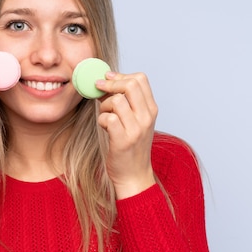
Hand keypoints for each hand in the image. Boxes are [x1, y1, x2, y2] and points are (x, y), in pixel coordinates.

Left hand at [96, 71, 157, 198]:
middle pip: (130, 84)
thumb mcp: (136, 121)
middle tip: (99, 90)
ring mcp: (136, 129)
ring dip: (104, 105)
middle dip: (110, 84)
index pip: (140, 79)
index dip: (120, 76)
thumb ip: (126, 102)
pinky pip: (108, 118)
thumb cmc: (131, 147)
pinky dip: (101, 120)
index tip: (108, 79)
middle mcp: (147, 117)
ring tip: (105, 116)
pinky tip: (104, 127)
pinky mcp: (123, 141)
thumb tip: (106, 80)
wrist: (134, 175)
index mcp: (151, 109)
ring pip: (116, 100)